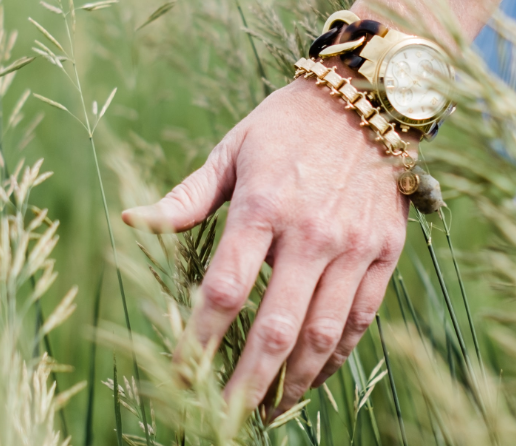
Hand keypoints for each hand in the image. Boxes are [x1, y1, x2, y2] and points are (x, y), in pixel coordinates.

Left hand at [122, 75, 412, 416]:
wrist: (367, 101)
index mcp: (263, 206)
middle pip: (275, 328)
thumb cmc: (286, 126)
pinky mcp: (384, 253)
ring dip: (292, 382)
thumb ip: (186, 196)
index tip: (181, 376)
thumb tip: (131, 222)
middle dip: (245, 383)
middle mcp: (311, 232)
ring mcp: (353, 246)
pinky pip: (360, 319)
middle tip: (223, 418)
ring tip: (268, 410)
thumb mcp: (231, 150)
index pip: (224, 290)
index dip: (198, 341)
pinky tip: (313, 377)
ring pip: (322, 335)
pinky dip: (336, 357)